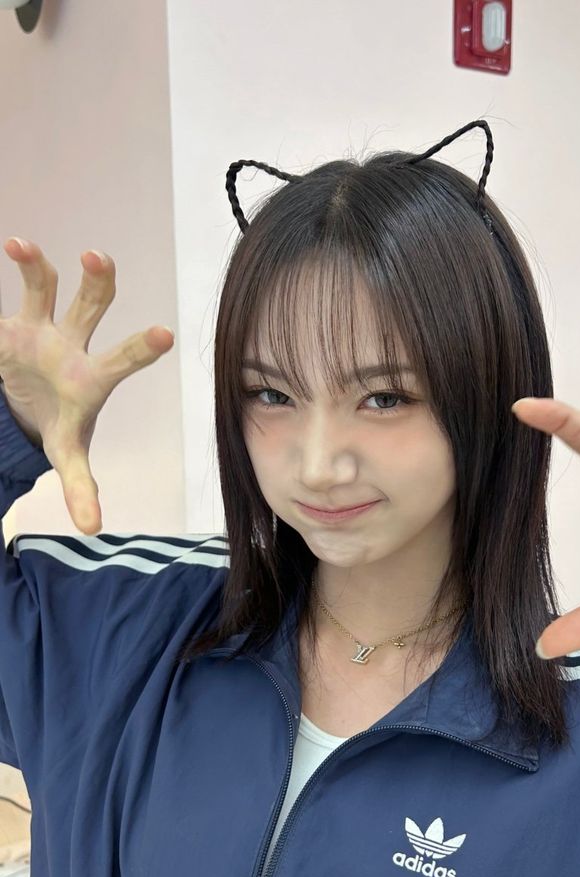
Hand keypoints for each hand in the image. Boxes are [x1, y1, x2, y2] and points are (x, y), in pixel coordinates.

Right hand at [0, 237, 174, 534]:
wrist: (25, 406)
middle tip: (96, 259)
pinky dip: (14, 269)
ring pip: (47, 286)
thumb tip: (94, 528)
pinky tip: (13, 245)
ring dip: (37, 267)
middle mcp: (73, 343)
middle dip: (98, 284)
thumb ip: (81, 486)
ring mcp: (42, 327)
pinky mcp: (12, 322)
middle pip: (92, 307)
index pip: (122, 359)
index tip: (164, 333)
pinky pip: (14, 290)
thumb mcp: (68, 453)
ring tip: (22, 247)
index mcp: (92, 375)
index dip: (141, 349)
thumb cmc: (57, 424)